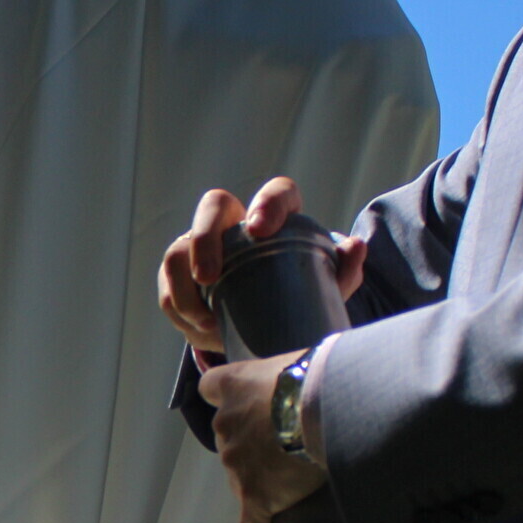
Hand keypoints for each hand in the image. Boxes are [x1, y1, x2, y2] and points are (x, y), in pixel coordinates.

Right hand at [156, 177, 367, 351]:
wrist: (265, 319)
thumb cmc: (297, 293)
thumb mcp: (324, 286)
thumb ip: (343, 271)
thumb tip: (354, 248)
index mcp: (277, 216)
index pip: (276, 192)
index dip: (266, 203)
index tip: (260, 230)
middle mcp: (234, 223)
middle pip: (212, 208)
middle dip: (204, 239)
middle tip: (210, 277)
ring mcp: (200, 247)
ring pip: (177, 252)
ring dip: (185, 288)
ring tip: (207, 321)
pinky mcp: (179, 279)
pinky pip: (168, 291)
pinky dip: (180, 312)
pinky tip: (199, 329)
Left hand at [198, 351, 326, 522]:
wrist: (329, 408)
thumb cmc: (323, 376)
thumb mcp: (298, 362)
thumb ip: (285, 377)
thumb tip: (304, 383)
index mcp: (234, 385)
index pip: (211, 387)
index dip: (228, 399)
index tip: (246, 406)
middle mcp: (225, 423)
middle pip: (230, 439)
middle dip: (253, 447)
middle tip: (289, 450)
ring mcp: (235, 462)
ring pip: (240, 478)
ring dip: (261, 482)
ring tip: (295, 483)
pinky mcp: (252, 496)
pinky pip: (252, 521)